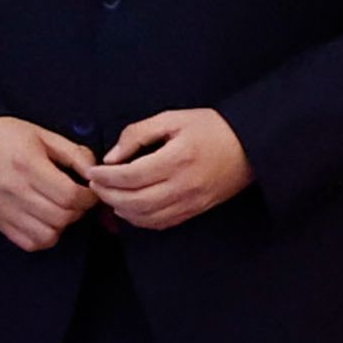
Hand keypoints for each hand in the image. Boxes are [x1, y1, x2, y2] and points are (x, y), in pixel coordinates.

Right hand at [0, 117, 100, 252]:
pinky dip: (44, 237)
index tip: (90, 191)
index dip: (89, 197)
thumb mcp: (46, 136)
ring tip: (61, 209)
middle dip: (79, 211)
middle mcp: (15, 191)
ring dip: (62, 225)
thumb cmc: (9, 137)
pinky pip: (29, 243)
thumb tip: (96, 173)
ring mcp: (4, 209)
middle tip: (78, 200)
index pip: (69, 196)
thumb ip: (75, 154)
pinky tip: (46, 221)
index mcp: (28, 166)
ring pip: (47, 235)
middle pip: (61, 217)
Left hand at [86, 109, 250, 229]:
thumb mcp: (173, 118)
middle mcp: (183, 185)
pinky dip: (139, 220)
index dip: (105, 177)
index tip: (92, 172)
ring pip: (145, 217)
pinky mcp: (195, 210)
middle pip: (134, 201)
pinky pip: (161, 223)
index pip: (130, 176)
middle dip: (107, 195)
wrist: (250, 146)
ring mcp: (191, 202)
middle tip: (95, 185)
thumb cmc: (212, 128)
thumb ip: (138, 134)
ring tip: (109, 196)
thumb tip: (112, 157)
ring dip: (121, 209)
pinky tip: (130, 208)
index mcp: (177, 158)